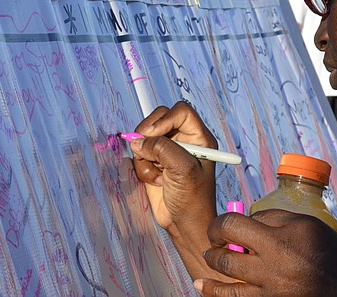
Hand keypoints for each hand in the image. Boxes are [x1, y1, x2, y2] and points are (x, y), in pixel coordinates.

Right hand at [130, 101, 230, 280]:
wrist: (183, 224)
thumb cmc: (193, 198)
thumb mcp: (183, 170)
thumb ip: (162, 149)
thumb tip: (138, 141)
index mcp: (199, 137)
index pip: (180, 111)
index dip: (165, 119)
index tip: (153, 134)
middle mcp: (184, 139)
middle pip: (159, 119)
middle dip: (148, 134)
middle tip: (142, 149)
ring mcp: (168, 150)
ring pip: (145, 137)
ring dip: (145, 156)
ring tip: (157, 175)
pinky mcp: (154, 162)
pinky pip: (140, 154)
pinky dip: (142, 168)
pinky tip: (154, 181)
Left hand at [196, 209, 336, 295]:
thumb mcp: (317, 229)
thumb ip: (283, 222)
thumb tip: (252, 221)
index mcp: (294, 231)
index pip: (245, 220)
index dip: (227, 221)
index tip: (224, 225)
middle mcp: (281, 256)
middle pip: (230, 241)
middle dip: (214, 239)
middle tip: (213, 240)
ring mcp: (276, 285)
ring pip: (228, 270)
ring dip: (213, 263)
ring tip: (208, 259)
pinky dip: (215, 291)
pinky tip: (202, 285)